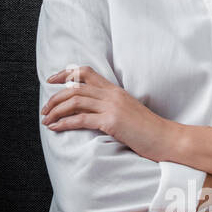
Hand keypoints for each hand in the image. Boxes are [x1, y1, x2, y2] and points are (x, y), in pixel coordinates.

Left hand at [41, 64, 177, 162]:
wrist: (167, 139)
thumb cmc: (148, 130)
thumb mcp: (127, 112)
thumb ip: (110, 106)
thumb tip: (88, 110)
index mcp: (115, 90)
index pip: (86, 72)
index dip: (65, 73)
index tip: (51, 80)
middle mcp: (112, 95)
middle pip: (75, 87)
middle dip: (55, 97)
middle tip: (44, 109)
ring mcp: (112, 107)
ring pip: (74, 101)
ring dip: (56, 110)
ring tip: (46, 120)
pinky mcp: (112, 122)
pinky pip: (80, 120)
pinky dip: (64, 123)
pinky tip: (55, 128)